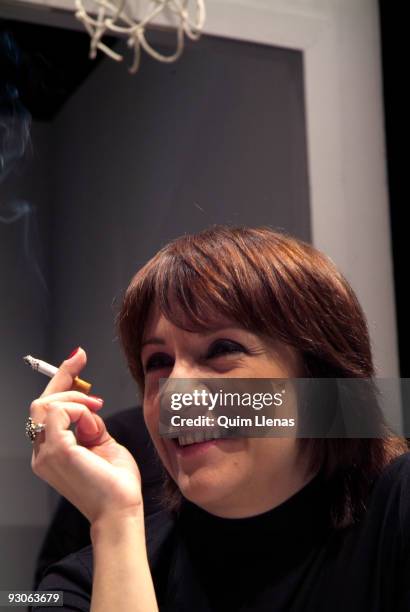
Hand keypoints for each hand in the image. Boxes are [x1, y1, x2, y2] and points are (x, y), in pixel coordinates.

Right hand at [29, 348, 143, 524]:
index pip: (47, 409)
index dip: (61, 380)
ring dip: (74, 399)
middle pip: (41, 403)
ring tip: (96, 409)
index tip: (76, 358)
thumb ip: (90, 423)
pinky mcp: (56, 451)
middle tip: (82, 363)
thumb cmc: (116, 482)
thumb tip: (88, 404)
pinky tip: (93, 420)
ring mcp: (45, 453)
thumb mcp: (103, 442)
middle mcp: (42, 452)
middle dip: (63, 378)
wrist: (122, 509)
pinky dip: (78, 409)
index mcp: (52, 450)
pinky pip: (58, 412)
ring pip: (45, 404)